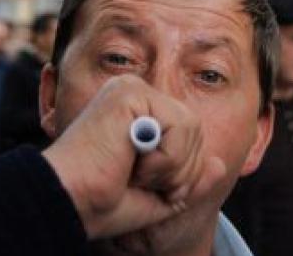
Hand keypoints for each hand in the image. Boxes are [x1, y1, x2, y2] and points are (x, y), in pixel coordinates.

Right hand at [40, 75, 228, 239]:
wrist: (71, 202)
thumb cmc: (103, 203)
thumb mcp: (158, 197)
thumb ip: (189, 181)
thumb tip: (221, 165)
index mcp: (138, 115)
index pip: (189, 137)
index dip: (180, 174)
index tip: (143, 186)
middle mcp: (135, 95)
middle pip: (195, 130)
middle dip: (179, 171)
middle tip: (140, 182)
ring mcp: (131, 90)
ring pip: (191, 126)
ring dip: (170, 166)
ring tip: (133, 171)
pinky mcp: (130, 92)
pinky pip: (180, 125)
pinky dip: (164, 158)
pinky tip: (130, 159)